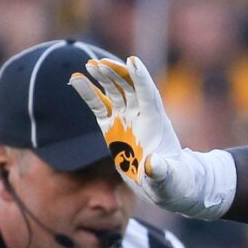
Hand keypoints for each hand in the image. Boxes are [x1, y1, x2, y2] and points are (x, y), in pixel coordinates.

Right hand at [69, 57, 232, 218]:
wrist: (162, 185)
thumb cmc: (172, 182)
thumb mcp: (169, 180)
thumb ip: (161, 172)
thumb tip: (152, 165)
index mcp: (157, 123)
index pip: (149, 95)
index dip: (141, 78)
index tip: (132, 61)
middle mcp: (141, 116)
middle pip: (130, 87)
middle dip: (117, 74)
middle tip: (102, 64)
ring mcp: (126, 119)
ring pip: (114, 92)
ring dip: (104, 78)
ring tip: (90, 65)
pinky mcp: (112, 126)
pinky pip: (98, 105)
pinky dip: (88, 92)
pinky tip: (75, 79)